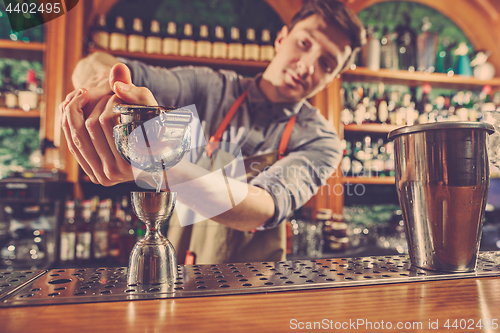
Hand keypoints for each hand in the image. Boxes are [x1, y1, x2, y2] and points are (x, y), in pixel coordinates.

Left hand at [60, 63, 157, 185]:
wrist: (156, 157)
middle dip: (96, 104)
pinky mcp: (92, 174)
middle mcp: (114, 173)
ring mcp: (101, 176)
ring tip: (96, 103)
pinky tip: (82, 111)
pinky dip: (72, 125)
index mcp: (131, 162)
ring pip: (77, 135)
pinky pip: (74, 145)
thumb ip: (137, 95)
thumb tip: (116, 85)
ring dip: (81, 111)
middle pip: (90, 127)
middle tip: (107, 96)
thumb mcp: (152, 110)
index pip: (107, 120)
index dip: (108, 100)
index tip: (115, 93)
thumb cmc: (157, 131)